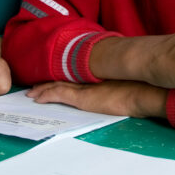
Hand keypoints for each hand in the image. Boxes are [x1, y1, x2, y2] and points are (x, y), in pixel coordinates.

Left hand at [27, 80, 167, 117]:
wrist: (142, 92)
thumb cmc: (138, 90)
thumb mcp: (123, 86)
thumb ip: (114, 85)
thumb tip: (116, 89)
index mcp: (96, 76)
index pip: (72, 76)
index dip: (59, 78)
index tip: (49, 80)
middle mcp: (87, 78)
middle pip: (61, 79)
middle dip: (47, 83)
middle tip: (34, 86)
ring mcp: (83, 87)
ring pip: (56, 86)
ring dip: (42, 90)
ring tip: (31, 93)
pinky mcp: (81, 97)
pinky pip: (58, 94)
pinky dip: (46, 96)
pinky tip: (37, 99)